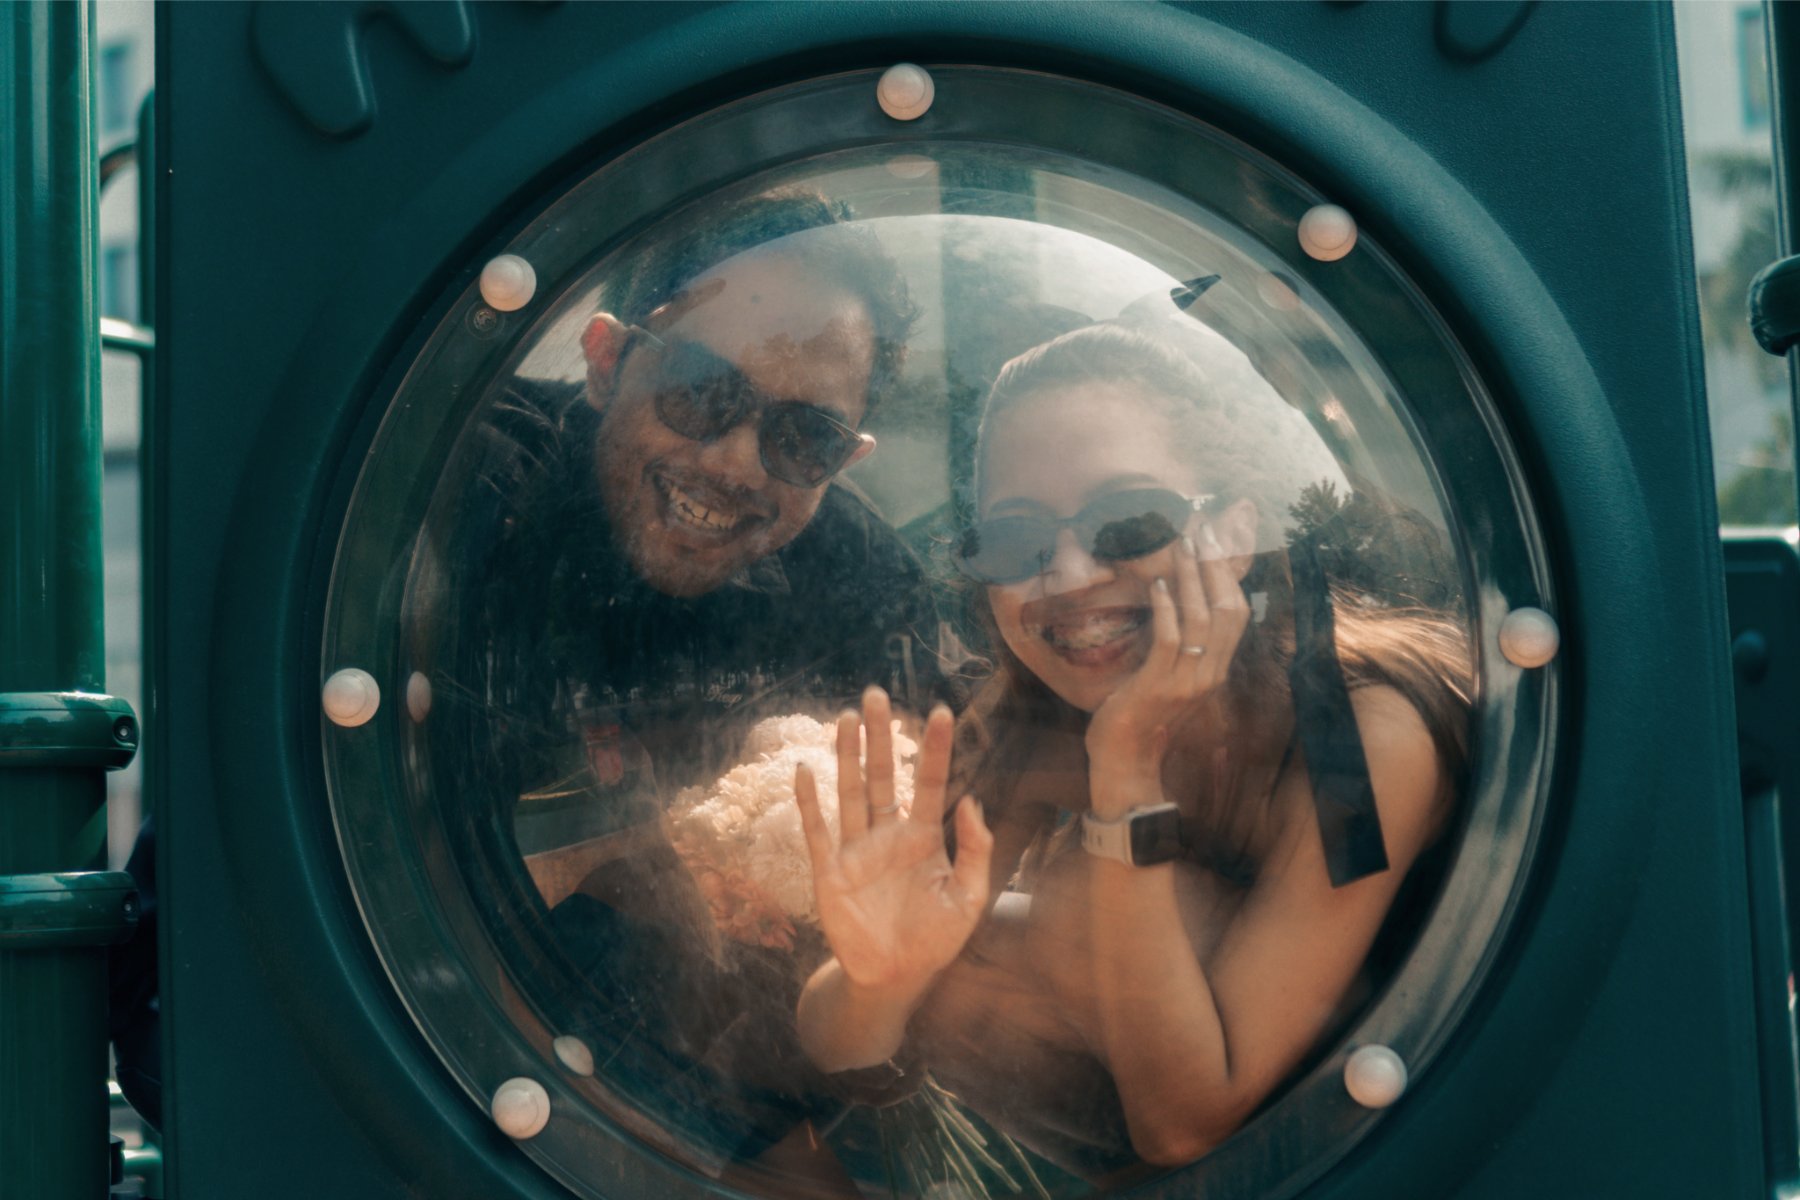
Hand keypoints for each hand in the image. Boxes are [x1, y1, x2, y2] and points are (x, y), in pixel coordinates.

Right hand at [793, 687, 992, 991]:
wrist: (894, 980)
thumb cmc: (934, 940)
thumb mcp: (968, 899)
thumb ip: (976, 851)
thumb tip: (972, 801)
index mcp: (924, 839)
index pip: (931, 783)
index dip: (936, 750)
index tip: (942, 712)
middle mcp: (888, 835)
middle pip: (883, 775)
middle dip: (880, 736)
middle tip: (876, 694)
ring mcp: (857, 851)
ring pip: (851, 792)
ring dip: (847, 756)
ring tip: (847, 717)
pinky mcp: (830, 872)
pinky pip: (818, 831)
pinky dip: (810, 803)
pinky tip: (807, 770)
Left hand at [1085, 525, 1250, 814]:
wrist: (1125, 763)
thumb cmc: (1140, 717)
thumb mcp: (1168, 678)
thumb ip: (1178, 648)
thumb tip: (1174, 604)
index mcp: (1214, 670)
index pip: (1236, 615)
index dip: (1227, 575)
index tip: (1214, 541)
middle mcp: (1208, 675)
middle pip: (1226, 611)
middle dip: (1215, 567)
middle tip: (1201, 532)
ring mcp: (1186, 682)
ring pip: (1201, 621)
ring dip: (1191, 580)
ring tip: (1180, 549)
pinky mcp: (1158, 687)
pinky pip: (1169, 642)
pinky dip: (1167, 610)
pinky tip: (1158, 587)